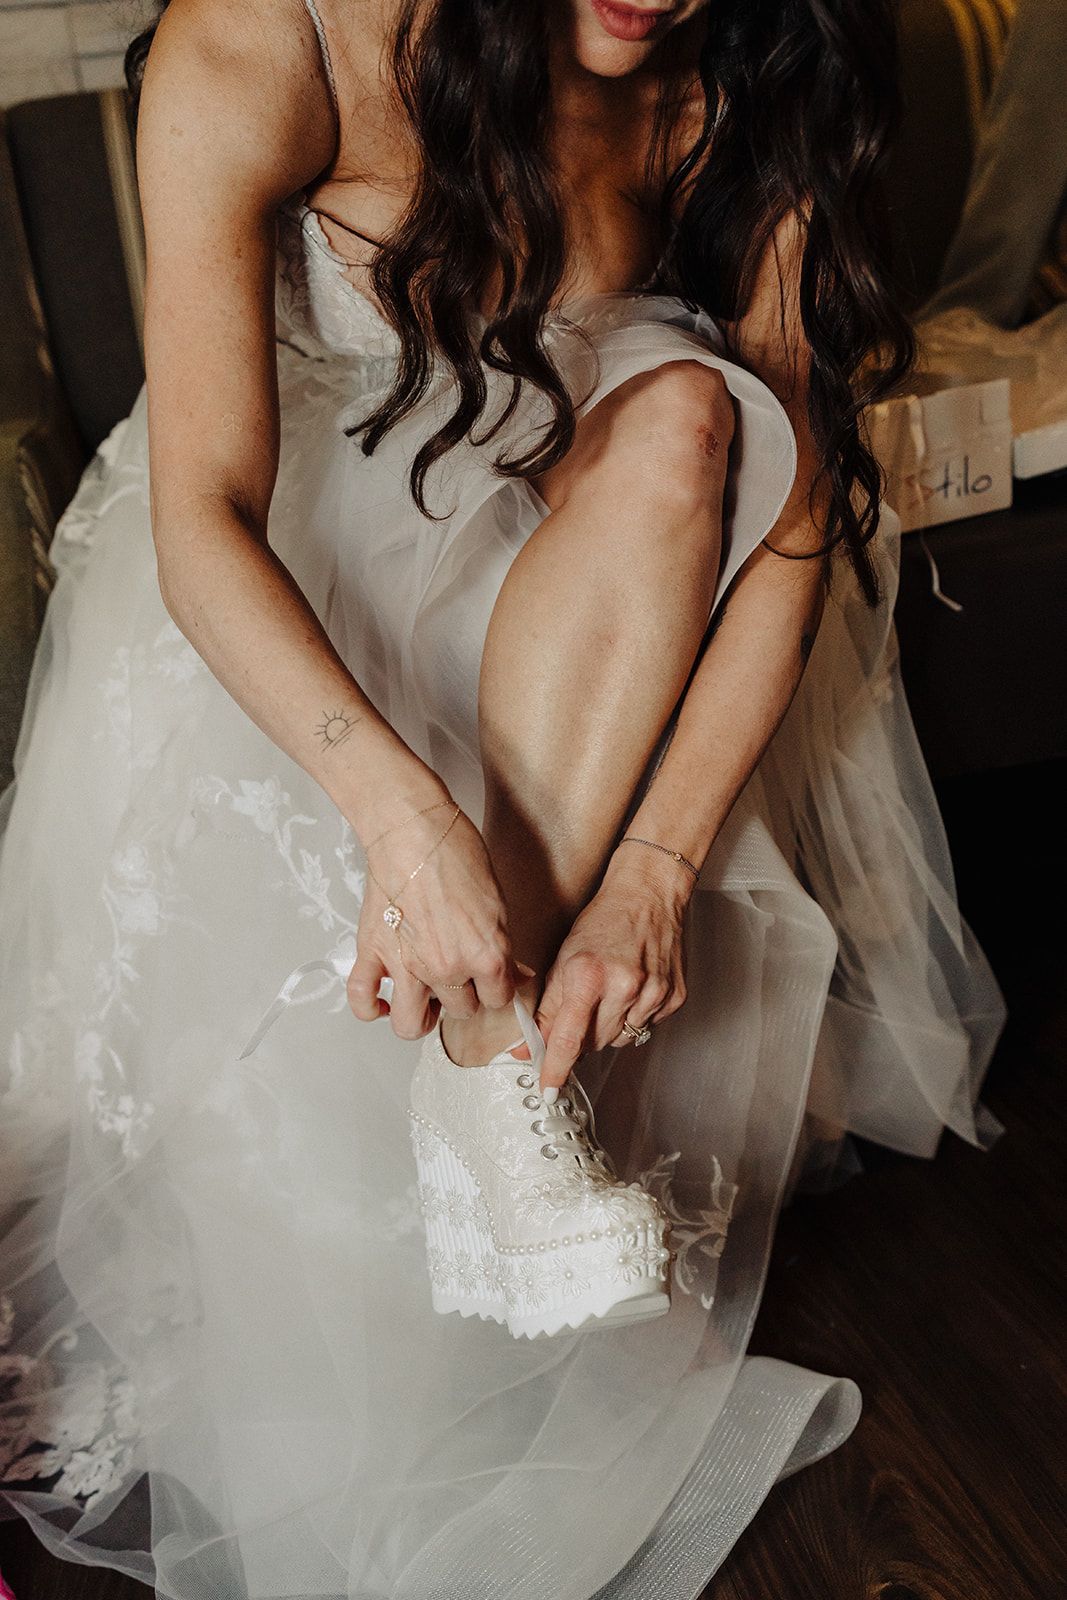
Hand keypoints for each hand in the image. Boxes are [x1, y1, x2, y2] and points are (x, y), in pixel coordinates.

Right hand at [346, 801, 519, 1040]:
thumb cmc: (456, 852)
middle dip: (462, 995)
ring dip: (420, 1014)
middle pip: (461, 1011)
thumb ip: (502, 944)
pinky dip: (371, 1008)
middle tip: (457, 975)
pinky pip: (363, 1001)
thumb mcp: (497, 902)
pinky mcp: (372, 954)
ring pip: (412, 1025)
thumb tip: (512, 972)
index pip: (499, 999)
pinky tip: (383, 1000)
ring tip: (423, 997)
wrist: (412, 830)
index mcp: (487, 955)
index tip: (489, 979)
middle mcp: (448, 969)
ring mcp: (407, 966)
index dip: (495, 988)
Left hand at [525, 850, 691, 1090]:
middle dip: (581, 1034)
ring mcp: (654, 994)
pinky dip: (634, 1016)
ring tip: (610, 991)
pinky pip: (646, 1026)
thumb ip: (548, 1008)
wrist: (650, 894)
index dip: (556, 1068)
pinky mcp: (675, 998)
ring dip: (608, 1026)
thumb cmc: (604, 920)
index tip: (549, 1090)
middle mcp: (624, 987)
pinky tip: (633, 988)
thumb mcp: (565, 958)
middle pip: (594, 1043)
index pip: (568, 1038)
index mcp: (589, 975)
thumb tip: (529, 1049)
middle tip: (583, 1006)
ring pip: (620, 1039)